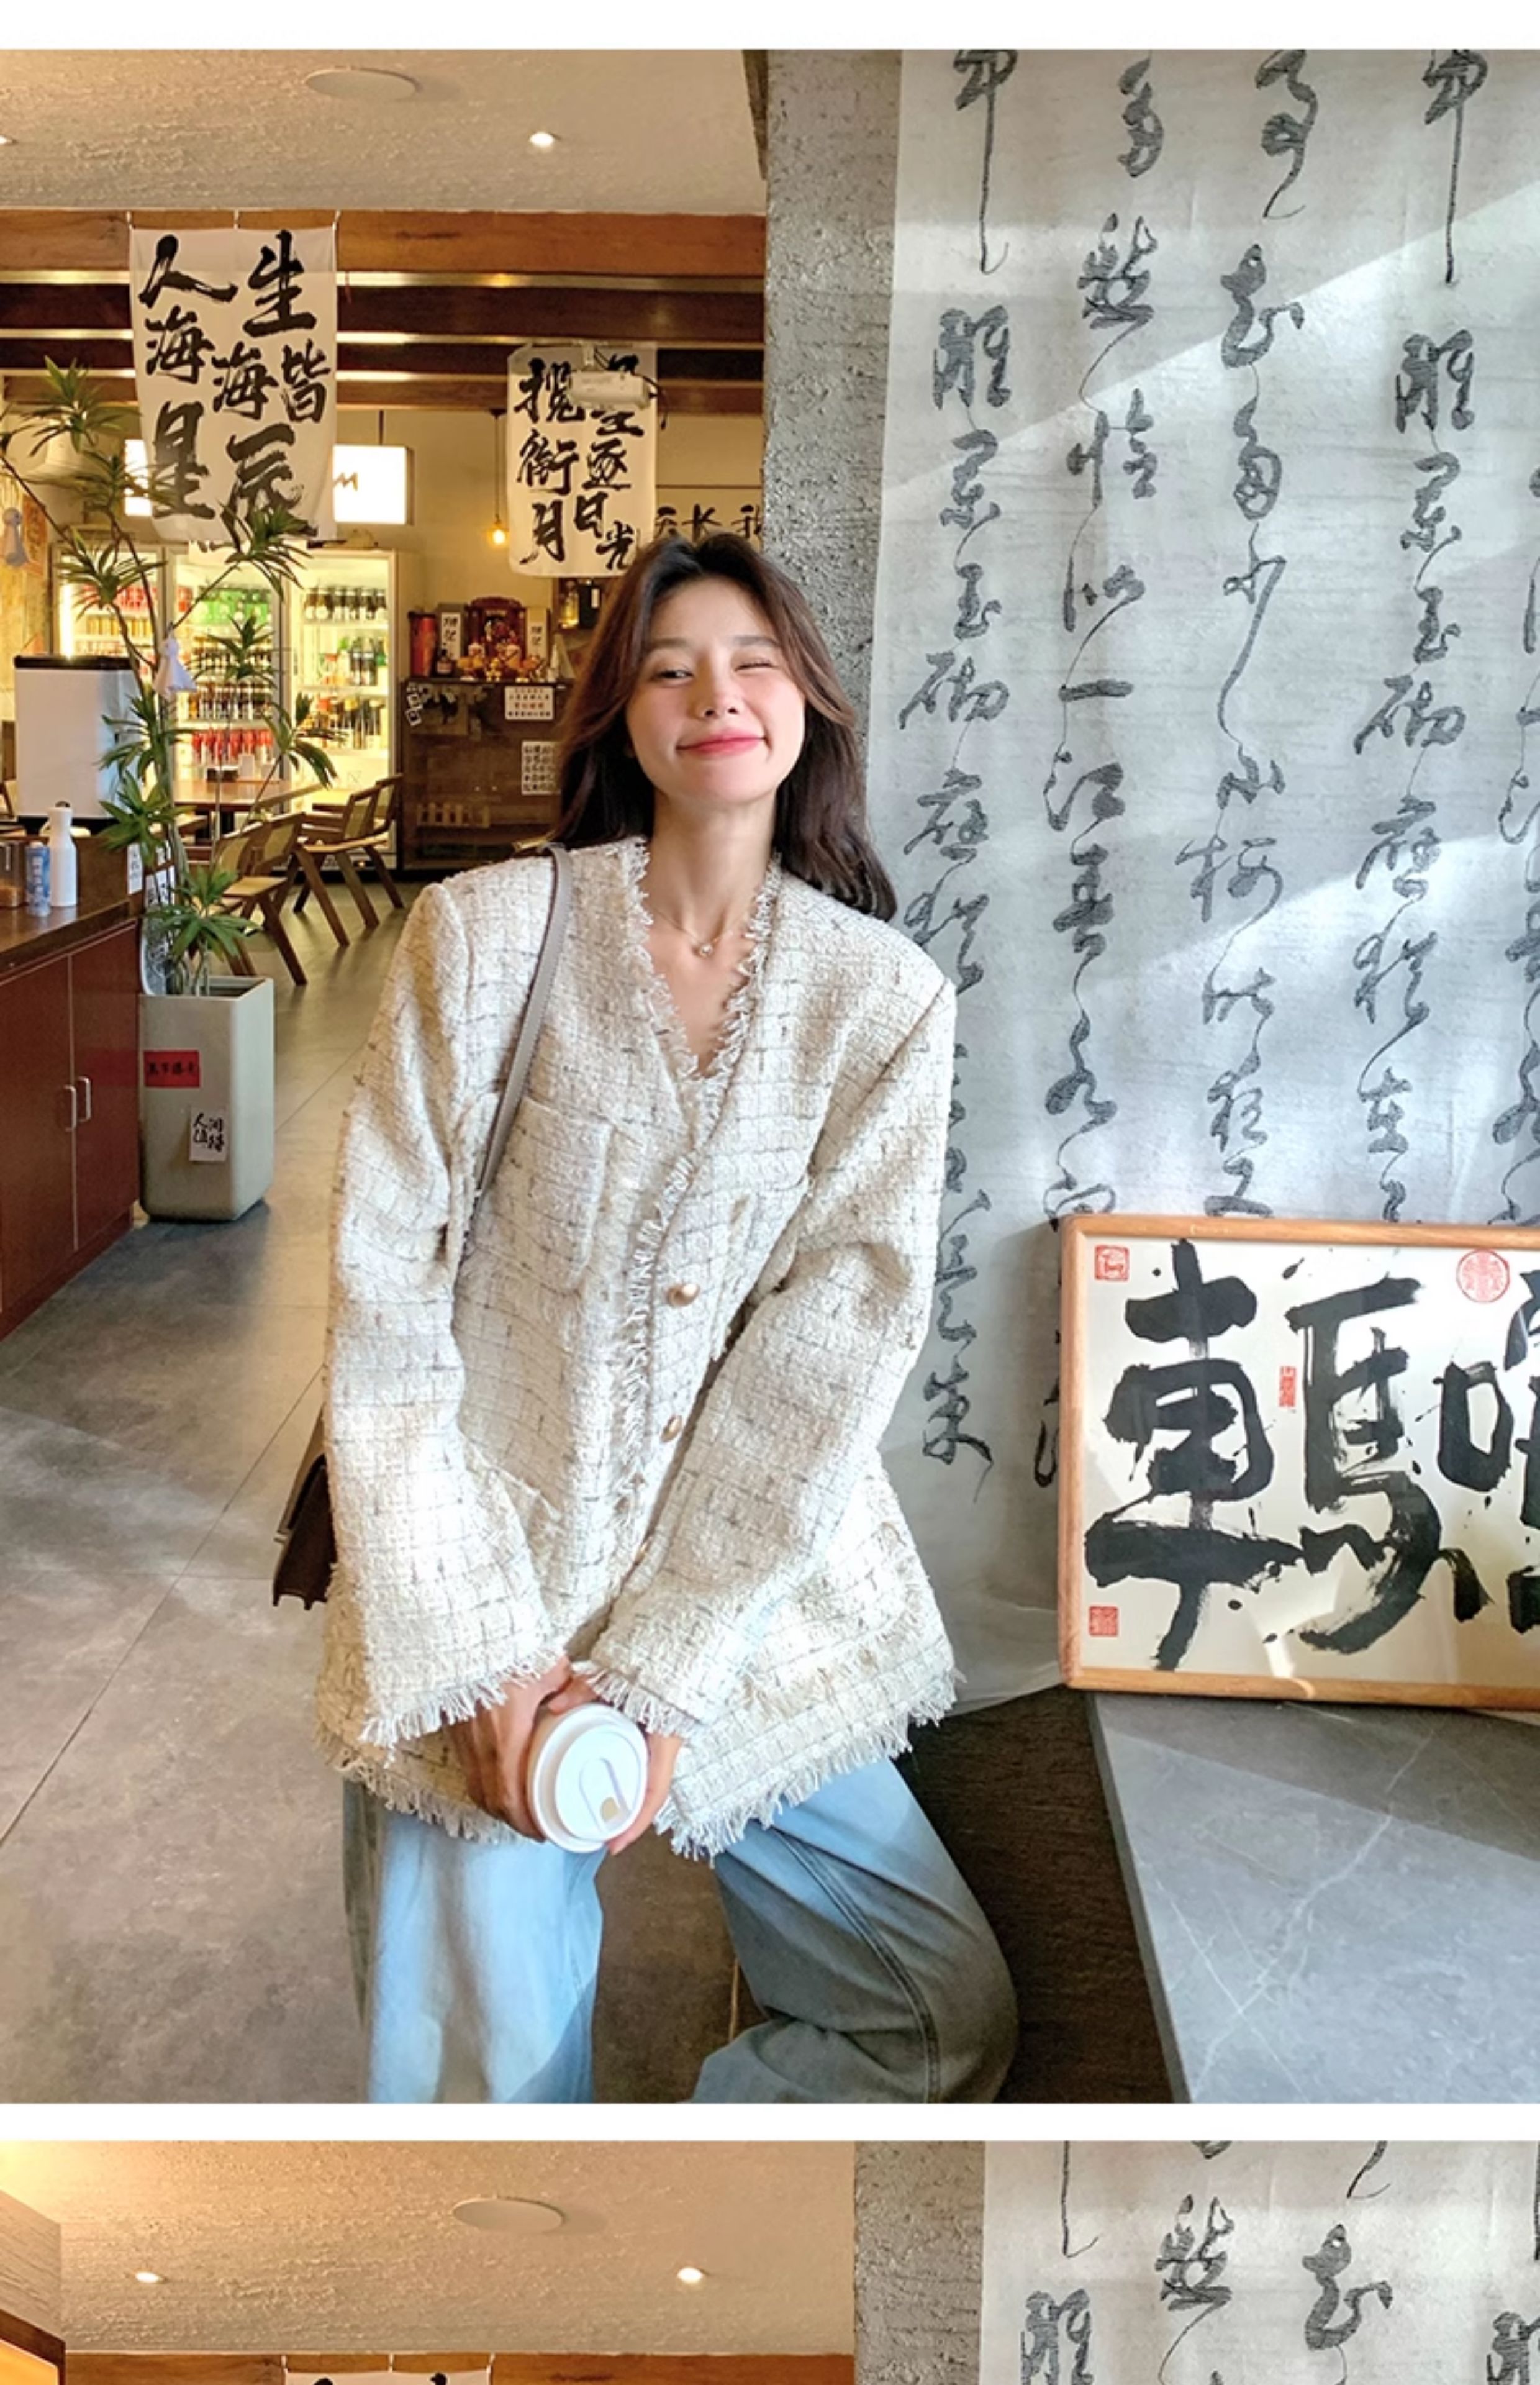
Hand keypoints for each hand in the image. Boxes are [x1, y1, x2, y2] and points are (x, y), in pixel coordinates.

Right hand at [447, 1658, 573, 1837]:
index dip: (526, 1821)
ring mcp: (462, 1738)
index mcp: (506, 1734)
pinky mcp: (453, 1730)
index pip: (511, 1796)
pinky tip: (499, 1783)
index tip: (544, 1831)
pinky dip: (483, 1786)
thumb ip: (571, 1687)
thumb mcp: (549, 1666)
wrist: (460, 1630)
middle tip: (537, 1828)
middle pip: (492, 1801)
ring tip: (521, 1812)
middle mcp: (479, 1743)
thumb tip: (587, 1703)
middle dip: (514, 1821)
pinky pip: (467, 1770)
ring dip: (497, 1807)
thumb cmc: (505, 1647)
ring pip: (475, 1789)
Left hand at [544, 1676, 682, 1853]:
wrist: (686, 1639)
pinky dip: (629, 1781)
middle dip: (627, 1820)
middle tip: (601, 1838)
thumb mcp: (619, 1675)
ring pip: (647, 1782)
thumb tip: (556, 1705)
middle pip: (650, 1795)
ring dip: (627, 1803)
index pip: (654, 1792)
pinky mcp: (658, 1732)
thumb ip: (588, 1688)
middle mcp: (669, 1744)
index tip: (613, 1845)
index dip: (635, 1823)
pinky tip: (611, 1787)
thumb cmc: (657, 1659)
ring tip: (601, 1819)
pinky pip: (645, 1766)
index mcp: (665, 1737)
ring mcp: (665, 1740)